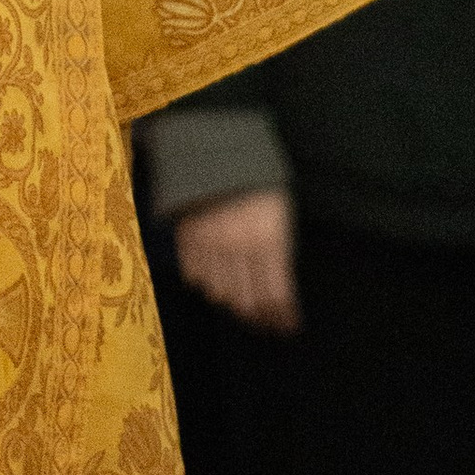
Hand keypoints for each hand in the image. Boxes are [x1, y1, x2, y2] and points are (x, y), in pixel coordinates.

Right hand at [173, 187, 299, 332]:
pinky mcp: (186, 235)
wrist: (217, 147)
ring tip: (241, 298)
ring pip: (219, 293)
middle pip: (247, 302)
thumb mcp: (281, 214)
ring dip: (232, 299)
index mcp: (268, 239)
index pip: (276, 296)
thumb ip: (280, 254)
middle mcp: (238, 247)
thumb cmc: (259, 182)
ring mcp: (209, 242)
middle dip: (259, 316)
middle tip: (266, 321)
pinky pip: (194, 276)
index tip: (288, 327)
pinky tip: (216, 277)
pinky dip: (206, 281)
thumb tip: (281, 295)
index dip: (283, 317)